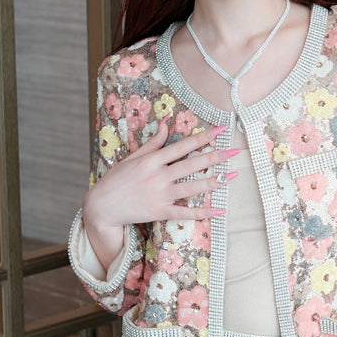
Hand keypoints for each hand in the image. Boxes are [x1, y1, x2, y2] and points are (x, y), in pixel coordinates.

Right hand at [82, 120, 236, 269]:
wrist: (101, 206)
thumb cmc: (116, 179)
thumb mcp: (133, 157)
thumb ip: (154, 143)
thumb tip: (167, 123)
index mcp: (152, 160)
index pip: (183, 146)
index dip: (203, 137)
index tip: (221, 130)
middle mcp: (158, 176)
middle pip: (192, 164)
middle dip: (216, 157)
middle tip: (236, 151)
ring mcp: (160, 195)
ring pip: (193, 187)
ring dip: (214, 181)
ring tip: (233, 176)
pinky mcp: (160, 212)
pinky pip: (185, 212)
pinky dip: (203, 212)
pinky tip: (219, 210)